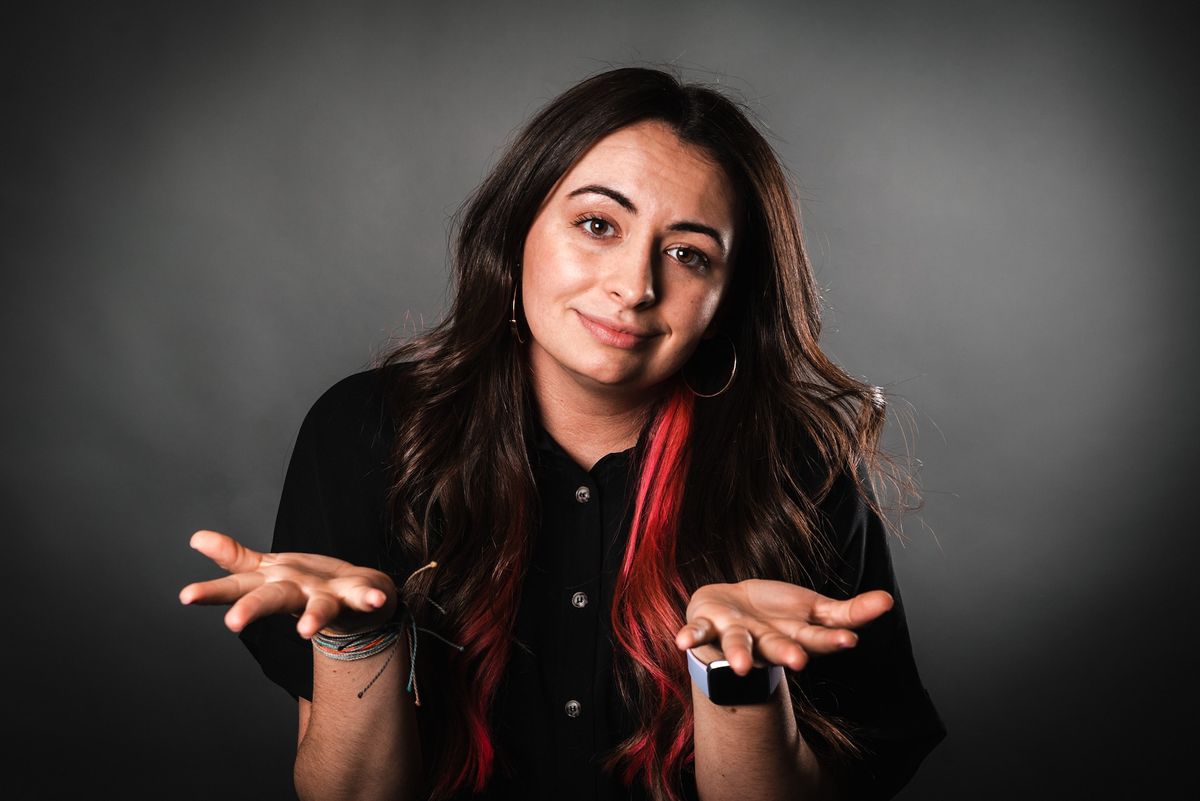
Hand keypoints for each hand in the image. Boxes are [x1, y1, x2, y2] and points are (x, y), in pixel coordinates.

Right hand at [179, 529, 398, 638]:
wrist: (354, 602)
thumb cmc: (305, 585)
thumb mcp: (266, 569)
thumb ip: (233, 556)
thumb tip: (195, 537)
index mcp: (271, 583)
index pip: (236, 585)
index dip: (211, 591)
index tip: (185, 596)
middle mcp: (295, 594)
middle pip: (269, 599)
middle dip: (251, 609)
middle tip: (232, 624)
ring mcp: (325, 598)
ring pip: (317, 608)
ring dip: (311, 618)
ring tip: (305, 630)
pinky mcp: (356, 596)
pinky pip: (364, 596)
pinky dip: (370, 599)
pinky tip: (379, 599)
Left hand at [674, 579, 893, 674]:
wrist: (728, 611)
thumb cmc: (776, 615)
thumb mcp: (815, 610)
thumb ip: (850, 611)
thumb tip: (889, 600)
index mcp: (794, 637)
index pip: (817, 639)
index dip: (831, 640)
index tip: (849, 641)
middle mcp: (765, 641)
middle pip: (778, 648)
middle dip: (787, 654)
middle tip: (799, 662)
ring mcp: (735, 634)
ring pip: (738, 645)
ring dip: (737, 654)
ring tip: (736, 666)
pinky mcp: (707, 623)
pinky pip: (697, 632)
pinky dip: (690, 637)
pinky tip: (680, 643)